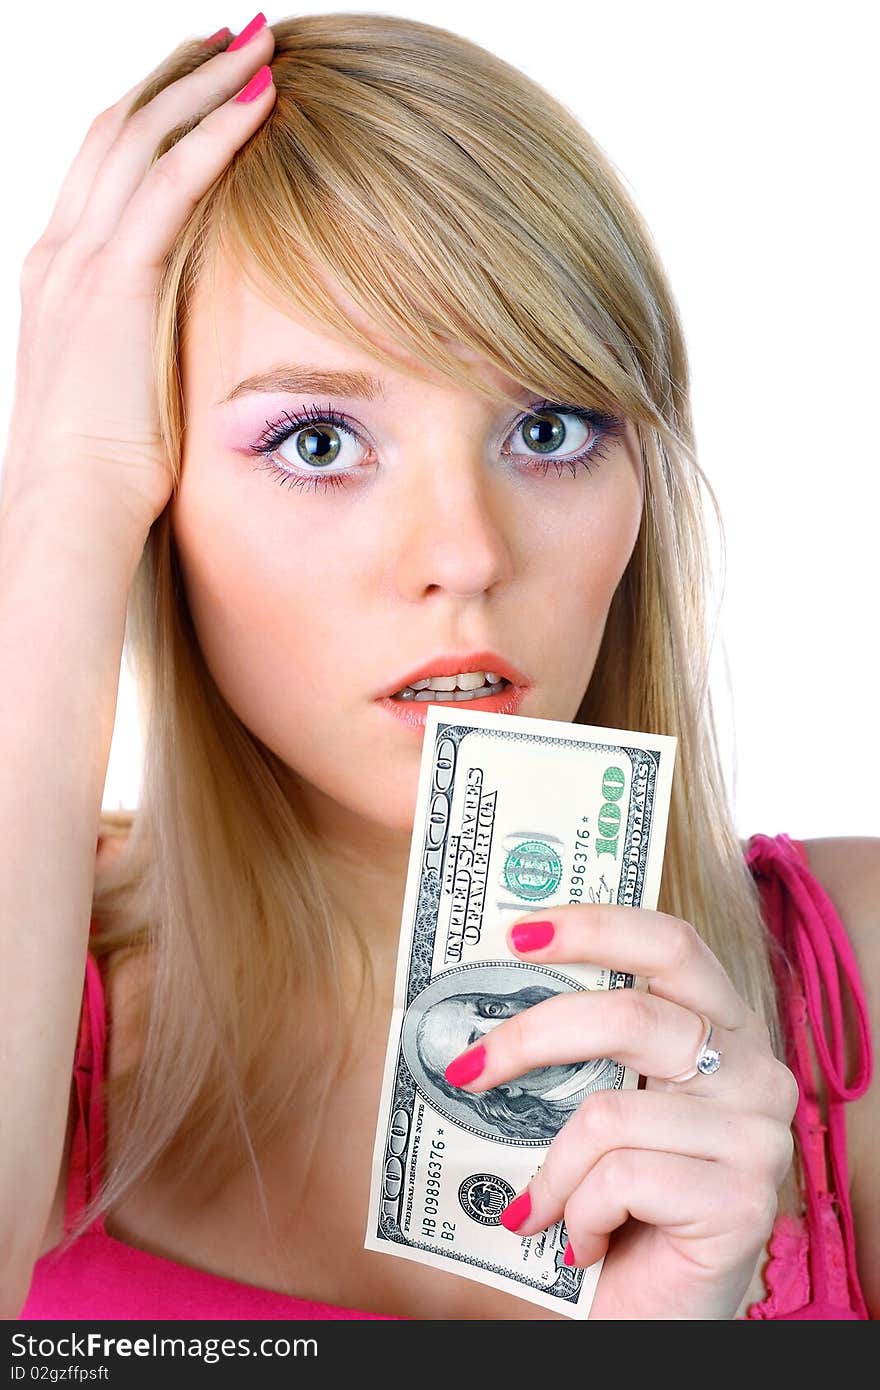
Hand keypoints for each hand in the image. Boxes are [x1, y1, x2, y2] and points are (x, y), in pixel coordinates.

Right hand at [1, 20, 275, 541]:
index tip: (206, 78)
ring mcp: (81, 261)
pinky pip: (171, 184)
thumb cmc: (103, 471)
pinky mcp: (115, 283)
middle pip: (119, 126)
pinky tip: (262, 103)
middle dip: (179, 73)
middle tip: (237, 33)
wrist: (70, 508)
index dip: (157, 110)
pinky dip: (215, 135)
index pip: (108, 161)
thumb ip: (143, 341)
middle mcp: (62, 250)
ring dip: (205, 83)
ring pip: (143, 137)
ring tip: (261, 42)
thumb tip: (185, 336)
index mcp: (60, 272)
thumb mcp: (121, 387)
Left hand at [442, 904, 798, 1319]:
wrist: (653, 1311)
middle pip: (629, 1015)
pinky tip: (582, 1243)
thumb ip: (585, 1049)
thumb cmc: (620, 1199)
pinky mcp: (744, 1200)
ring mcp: (758, 1135)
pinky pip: (618, 1179)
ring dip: (549, 1170)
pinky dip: (575, 1214)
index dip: (596, 925)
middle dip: (529, 1038)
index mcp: (724, 1028)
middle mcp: (756, 1070)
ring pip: (609, 1114)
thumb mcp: (604, 1105)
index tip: (517, 932)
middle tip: (467, 1069)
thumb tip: (496, 983)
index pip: (672, 944)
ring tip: (536, 1208)